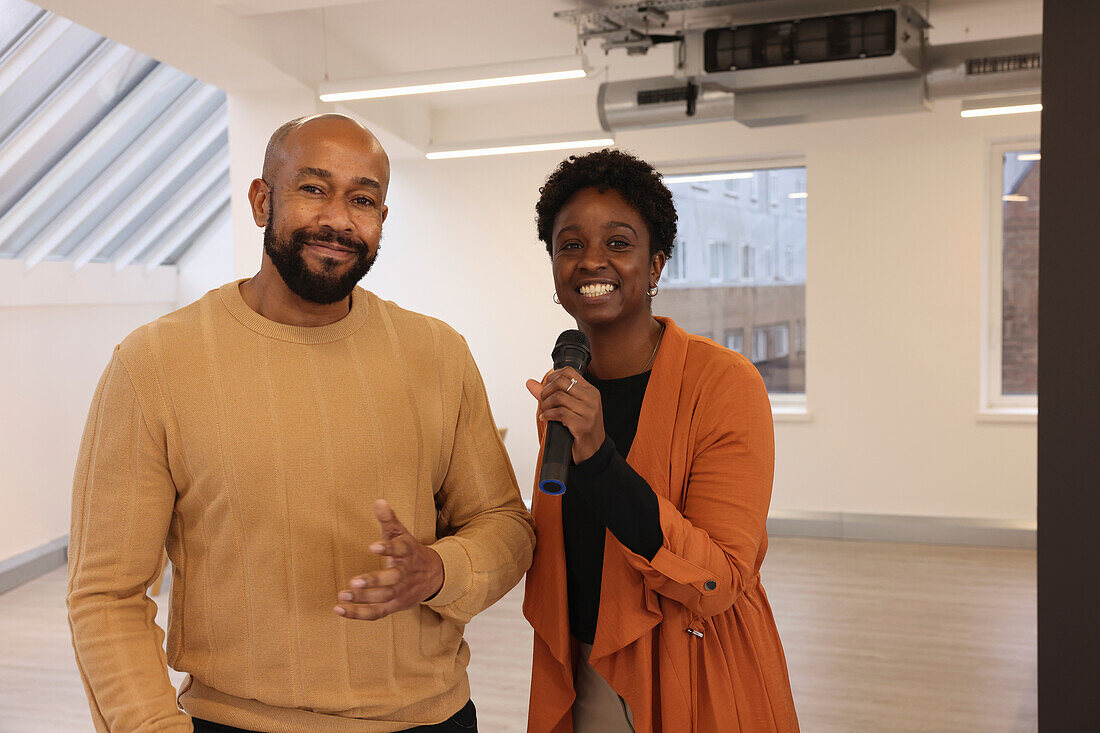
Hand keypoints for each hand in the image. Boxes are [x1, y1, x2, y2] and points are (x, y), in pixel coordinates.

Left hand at [333, 499, 443, 619]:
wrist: (435, 576)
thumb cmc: (411, 552)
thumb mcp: (403, 534)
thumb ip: (390, 520)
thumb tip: (379, 501)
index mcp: (409, 553)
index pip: (401, 550)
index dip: (388, 549)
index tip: (372, 546)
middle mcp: (406, 575)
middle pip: (392, 580)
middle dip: (373, 582)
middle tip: (353, 581)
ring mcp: (400, 593)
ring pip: (384, 598)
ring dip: (363, 598)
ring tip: (342, 595)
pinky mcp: (393, 606)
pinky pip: (376, 613)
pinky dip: (358, 614)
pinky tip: (339, 609)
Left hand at [525, 366, 604, 463]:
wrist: (593, 450)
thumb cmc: (580, 428)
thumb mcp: (569, 407)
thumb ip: (549, 394)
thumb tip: (530, 383)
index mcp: (590, 391)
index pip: (569, 371)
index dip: (552, 377)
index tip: (546, 388)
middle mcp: (591, 398)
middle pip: (561, 382)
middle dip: (546, 391)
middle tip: (543, 401)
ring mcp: (588, 411)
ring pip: (558, 397)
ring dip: (546, 405)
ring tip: (545, 411)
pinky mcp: (582, 424)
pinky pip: (559, 413)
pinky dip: (547, 415)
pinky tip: (545, 418)